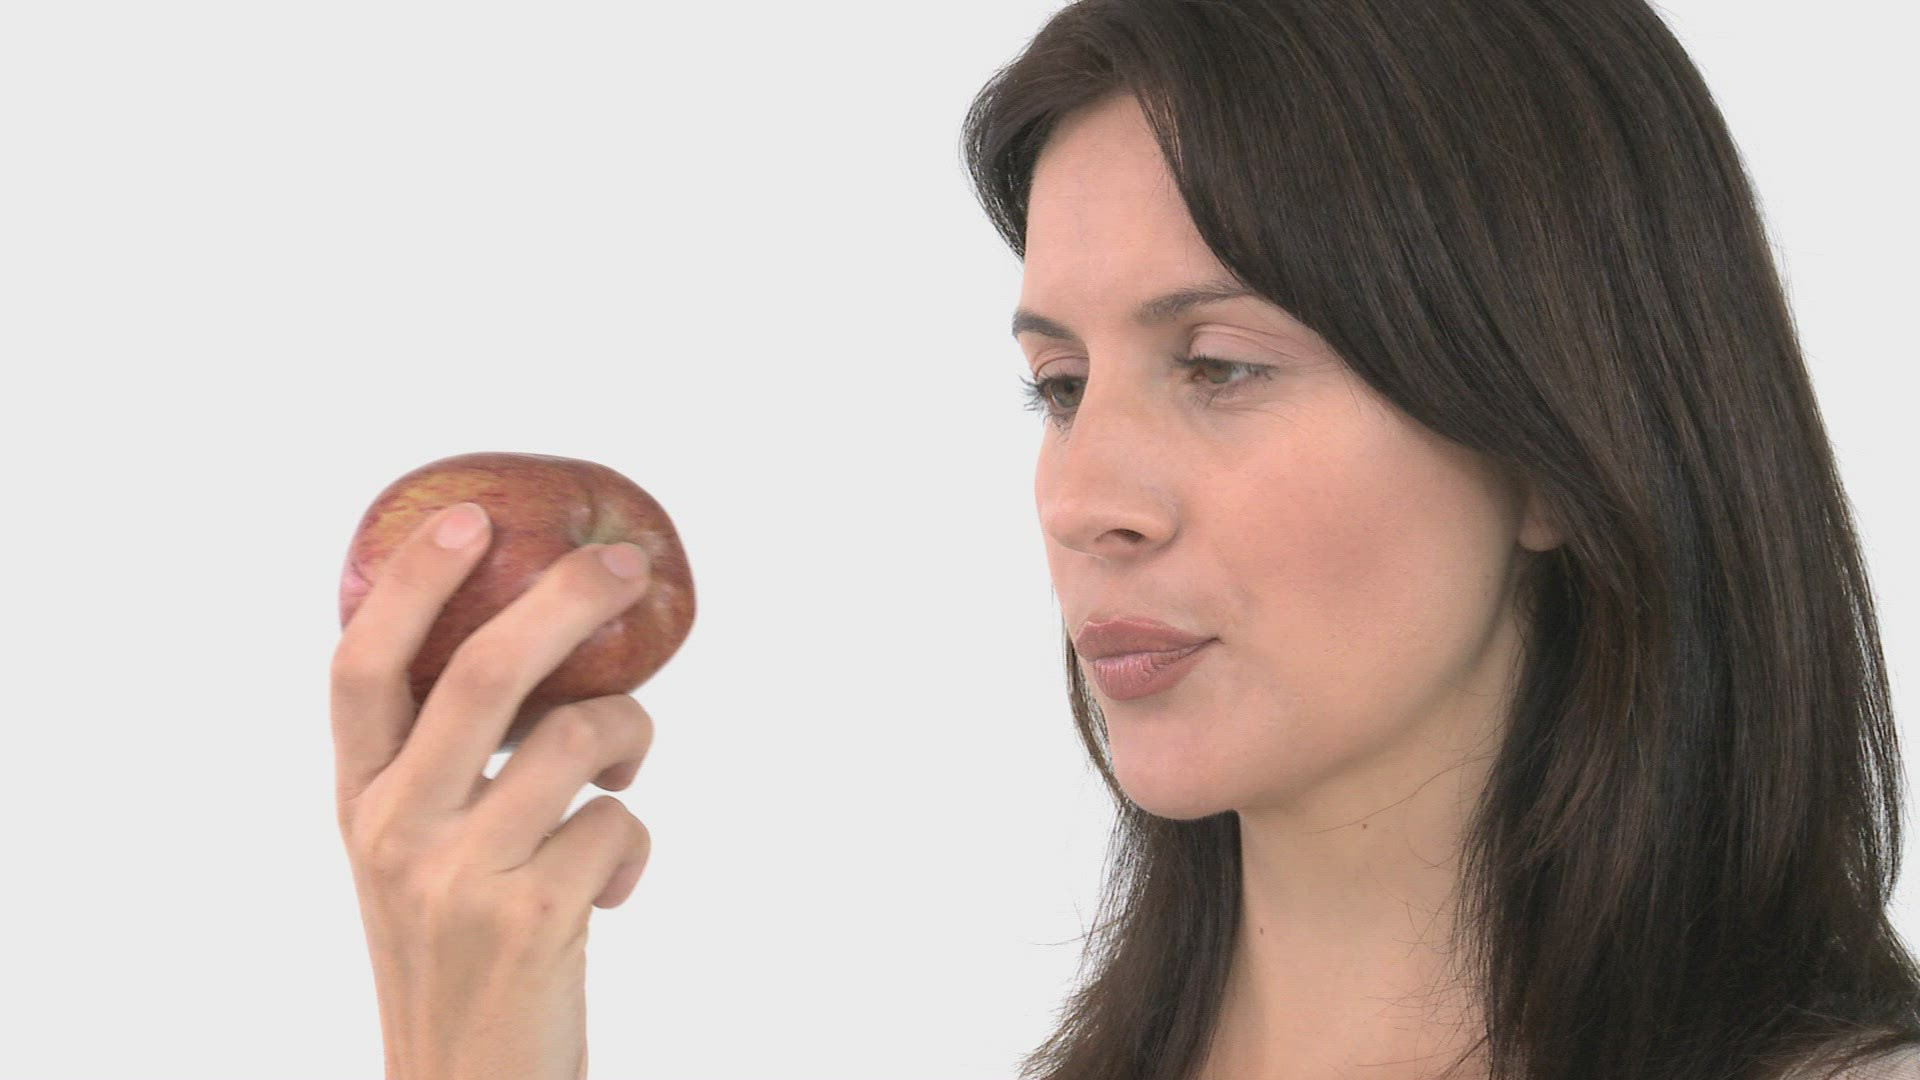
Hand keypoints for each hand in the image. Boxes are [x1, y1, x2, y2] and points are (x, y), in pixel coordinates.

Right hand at [330, 501, 655, 1079]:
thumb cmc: (455, 955)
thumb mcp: (413, 855)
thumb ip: (440, 766)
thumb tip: (541, 652)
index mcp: (360, 803)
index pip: (362, 668)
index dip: (414, 585)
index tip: (468, 521)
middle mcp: (394, 828)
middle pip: (482, 673)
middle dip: (565, 599)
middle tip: (623, 564)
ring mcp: (459, 874)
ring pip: (578, 736)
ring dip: (630, 735)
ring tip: (624, 770)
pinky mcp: (532, 916)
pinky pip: (620, 821)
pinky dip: (634, 843)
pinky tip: (611, 885)